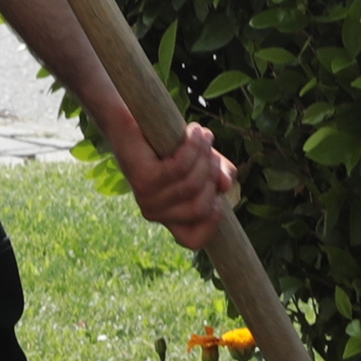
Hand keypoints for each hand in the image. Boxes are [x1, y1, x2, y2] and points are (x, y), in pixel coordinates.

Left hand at [109, 111, 236, 250]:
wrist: (133, 119)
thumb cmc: (168, 144)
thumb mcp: (202, 162)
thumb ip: (218, 175)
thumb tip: (227, 185)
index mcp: (169, 215)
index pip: (192, 240)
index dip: (212, 223)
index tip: (218, 197)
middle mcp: (155, 212)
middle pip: (201, 206)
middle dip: (213, 175)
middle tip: (209, 150)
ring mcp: (147, 197)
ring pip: (193, 184)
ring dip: (204, 154)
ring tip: (201, 134)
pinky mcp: (143, 178)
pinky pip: (180, 167)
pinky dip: (193, 146)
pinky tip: (193, 131)